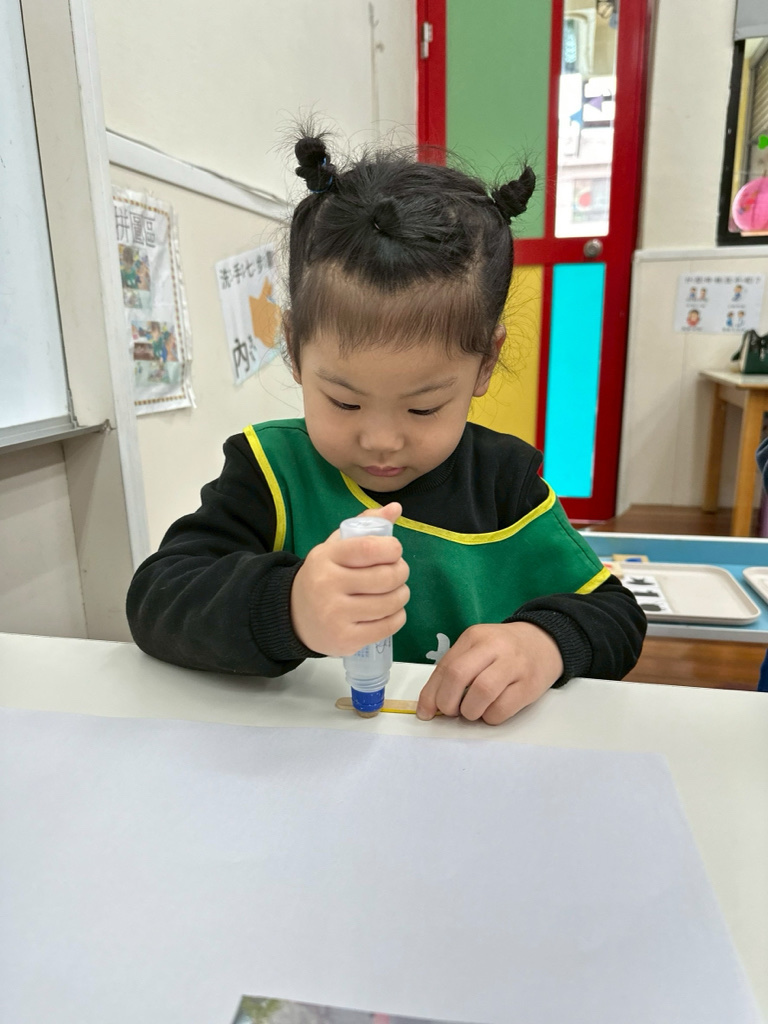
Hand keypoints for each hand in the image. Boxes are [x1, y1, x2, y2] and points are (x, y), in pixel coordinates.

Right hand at [290, 503, 409, 656]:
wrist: (292, 616)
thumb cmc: (323, 576)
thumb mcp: (335, 547)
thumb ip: (365, 525)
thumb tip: (396, 508)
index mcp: (326, 557)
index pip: (370, 548)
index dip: (393, 548)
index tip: (393, 551)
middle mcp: (328, 585)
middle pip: (386, 577)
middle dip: (401, 572)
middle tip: (398, 572)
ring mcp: (335, 615)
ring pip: (390, 602)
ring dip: (402, 595)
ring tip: (396, 591)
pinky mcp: (345, 640)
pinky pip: (387, 626)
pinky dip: (397, 616)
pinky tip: (390, 610)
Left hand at [416, 622, 563, 725]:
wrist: (545, 642)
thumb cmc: (503, 650)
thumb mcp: (477, 648)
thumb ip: (455, 669)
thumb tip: (431, 705)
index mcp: (474, 636)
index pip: (445, 667)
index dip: (431, 694)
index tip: (425, 712)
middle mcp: (493, 647)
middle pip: (459, 675)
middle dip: (447, 702)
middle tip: (451, 712)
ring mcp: (514, 665)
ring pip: (481, 692)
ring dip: (470, 711)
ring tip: (472, 712)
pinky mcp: (530, 685)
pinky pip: (503, 708)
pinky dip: (490, 717)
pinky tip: (491, 712)